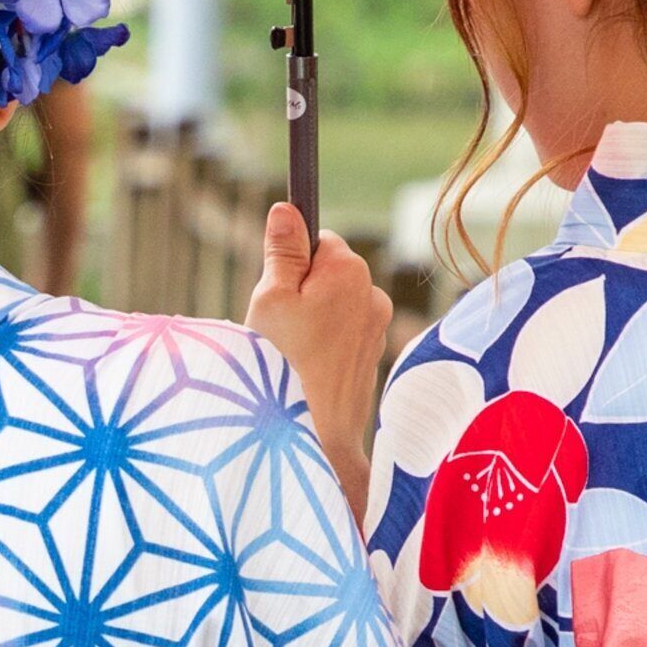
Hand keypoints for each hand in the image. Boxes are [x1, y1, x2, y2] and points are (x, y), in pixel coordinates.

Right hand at [244, 201, 394, 519]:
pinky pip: (342, 337)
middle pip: (328, 274)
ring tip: (290, 357)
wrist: (315, 438)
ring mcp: (377, 329)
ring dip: (312, 323)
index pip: (319, 239)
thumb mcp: (269, 299)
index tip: (275, 288)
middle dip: (301, 292)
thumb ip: (281, 251)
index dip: (290, 261)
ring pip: (334, 307)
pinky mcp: (373, 358)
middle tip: (277, 329)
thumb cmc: (282, 366)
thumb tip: (287, 208)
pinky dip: (323, 348)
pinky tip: (306, 374)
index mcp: (349, 270)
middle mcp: (372, 294)